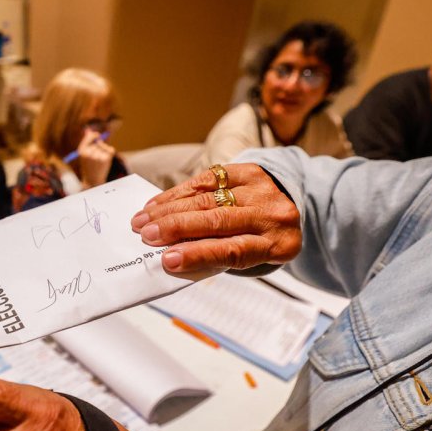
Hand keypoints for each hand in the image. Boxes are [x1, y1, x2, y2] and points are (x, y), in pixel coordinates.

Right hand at [77, 129, 114, 187]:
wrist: (93, 181)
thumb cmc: (88, 167)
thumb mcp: (84, 155)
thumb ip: (86, 142)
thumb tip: (89, 130)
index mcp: (82, 152)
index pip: (89, 138)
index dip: (93, 135)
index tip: (97, 134)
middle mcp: (89, 153)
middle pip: (97, 142)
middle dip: (98, 146)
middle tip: (96, 155)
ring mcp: (98, 156)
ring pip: (103, 147)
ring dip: (103, 151)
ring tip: (99, 161)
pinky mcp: (106, 159)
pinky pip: (110, 149)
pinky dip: (109, 153)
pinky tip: (105, 161)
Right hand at [130, 164, 300, 280]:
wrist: (288, 205)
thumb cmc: (261, 241)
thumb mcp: (251, 259)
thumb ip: (218, 257)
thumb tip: (171, 254)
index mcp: (279, 246)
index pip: (234, 251)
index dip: (198, 254)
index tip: (167, 260)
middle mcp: (274, 216)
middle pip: (217, 221)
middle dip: (176, 228)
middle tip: (147, 236)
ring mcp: (262, 190)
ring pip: (207, 199)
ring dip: (169, 210)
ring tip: (143, 221)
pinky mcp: (247, 170)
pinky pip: (206, 180)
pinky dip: (177, 193)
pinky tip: (157, 204)